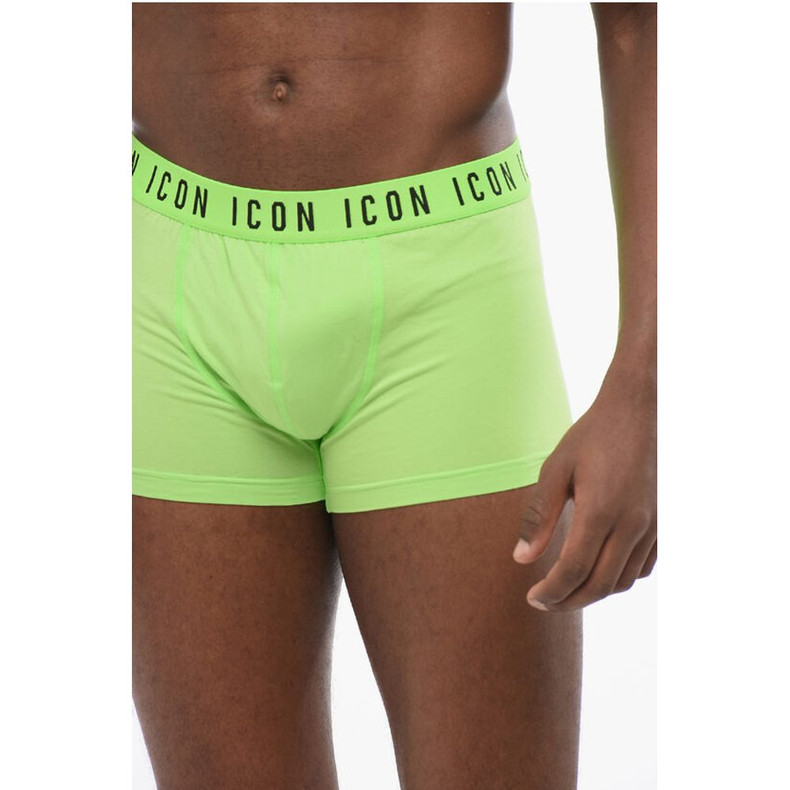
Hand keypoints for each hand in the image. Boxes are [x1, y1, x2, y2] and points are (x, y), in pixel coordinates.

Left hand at [512, 363, 656, 610]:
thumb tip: (522, 559)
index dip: (552, 592)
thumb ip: (539, 516)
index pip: (574, 570)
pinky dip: (619, 578)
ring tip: (566, 589)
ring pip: (624, 580)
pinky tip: (597, 570)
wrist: (640, 410)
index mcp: (601, 510)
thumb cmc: (592, 435)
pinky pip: (643, 566)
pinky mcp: (662, 522)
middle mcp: (632, 524)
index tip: (532, 599)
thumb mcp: (556, 469)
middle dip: (569, 601)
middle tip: (544, 602)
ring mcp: (652, 525)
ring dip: (594, 592)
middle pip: (600, 584)